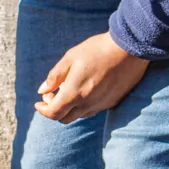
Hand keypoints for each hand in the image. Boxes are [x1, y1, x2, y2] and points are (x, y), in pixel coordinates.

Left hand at [34, 32, 150, 123]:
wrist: (129, 48)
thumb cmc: (97, 49)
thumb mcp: (70, 58)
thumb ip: (55, 76)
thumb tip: (42, 90)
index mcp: (74, 93)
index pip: (53, 113)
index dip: (43, 110)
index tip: (39, 102)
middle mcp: (88, 104)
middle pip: (65, 119)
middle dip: (54, 110)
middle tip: (52, 94)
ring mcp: (101, 105)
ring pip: (79, 116)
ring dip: (69, 108)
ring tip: (69, 89)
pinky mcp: (112, 102)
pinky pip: (93, 111)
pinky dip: (83, 106)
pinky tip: (85, 90)